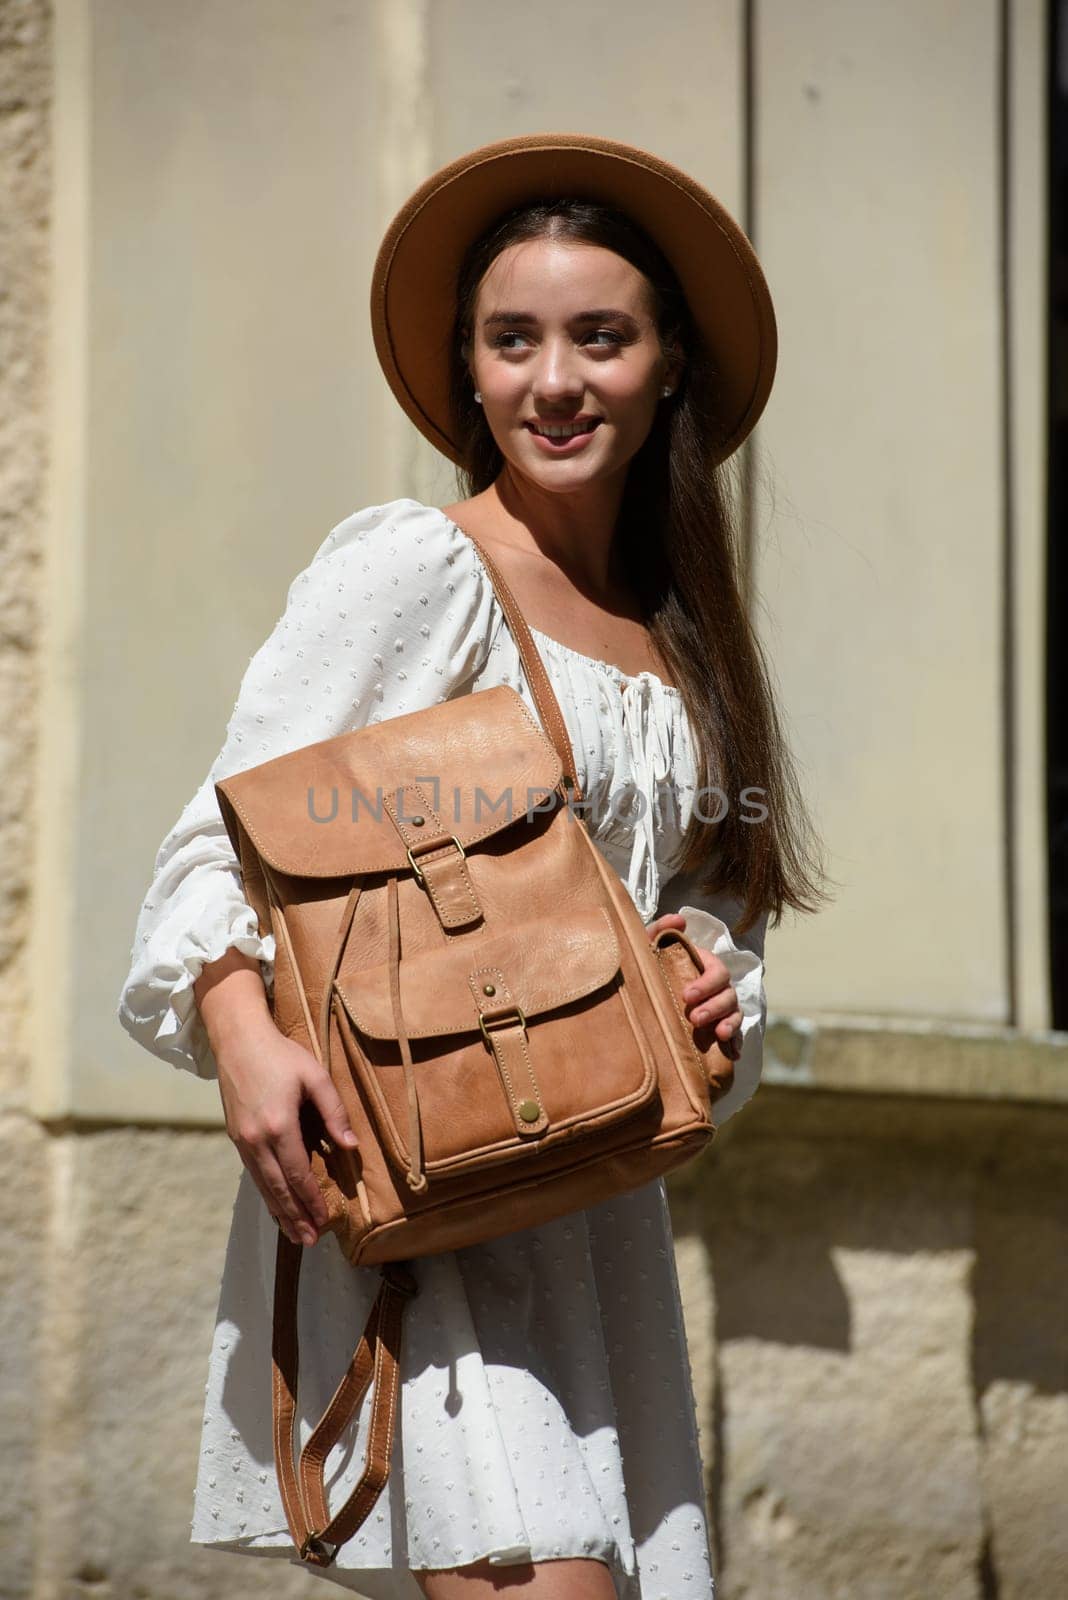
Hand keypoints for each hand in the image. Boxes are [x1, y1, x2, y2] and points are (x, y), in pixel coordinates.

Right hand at [215, 1019, 358, 1248]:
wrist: (238, 1040)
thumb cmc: (281, 1054)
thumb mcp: (315, 1076)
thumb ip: (334, 1112)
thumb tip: (351, 1146)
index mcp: (279, 1126)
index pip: (298, 1174)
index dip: (312, 1200)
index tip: (326, 1220)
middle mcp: (257, 1139)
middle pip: (278, 1188)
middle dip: (295, 1217)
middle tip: (310, 1241)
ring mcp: (242, 1140)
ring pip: (263, 1185)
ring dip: (280, 1212)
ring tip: (295, 1235)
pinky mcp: (236, 1137)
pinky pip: (253, 1174)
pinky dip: (266, 1194)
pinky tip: (276, 1205)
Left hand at [646, 913, 742, 1058]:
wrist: (648, 990)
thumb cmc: (652, 965)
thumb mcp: (652, 946)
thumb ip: (662, 930)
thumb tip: (679, 920)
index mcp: (705, 965)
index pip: (717, 972)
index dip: (706, 984)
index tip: (687, 995)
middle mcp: (717, 987)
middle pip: (728, 995)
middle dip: (714, 1007)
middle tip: (695, 1018)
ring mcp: (721, 1008)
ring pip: (735, 1014)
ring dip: (729, 1024)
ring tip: (718, 1035)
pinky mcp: (719, 1028)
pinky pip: (735, 1036)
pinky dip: (736, 1044)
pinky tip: (732, 1054)